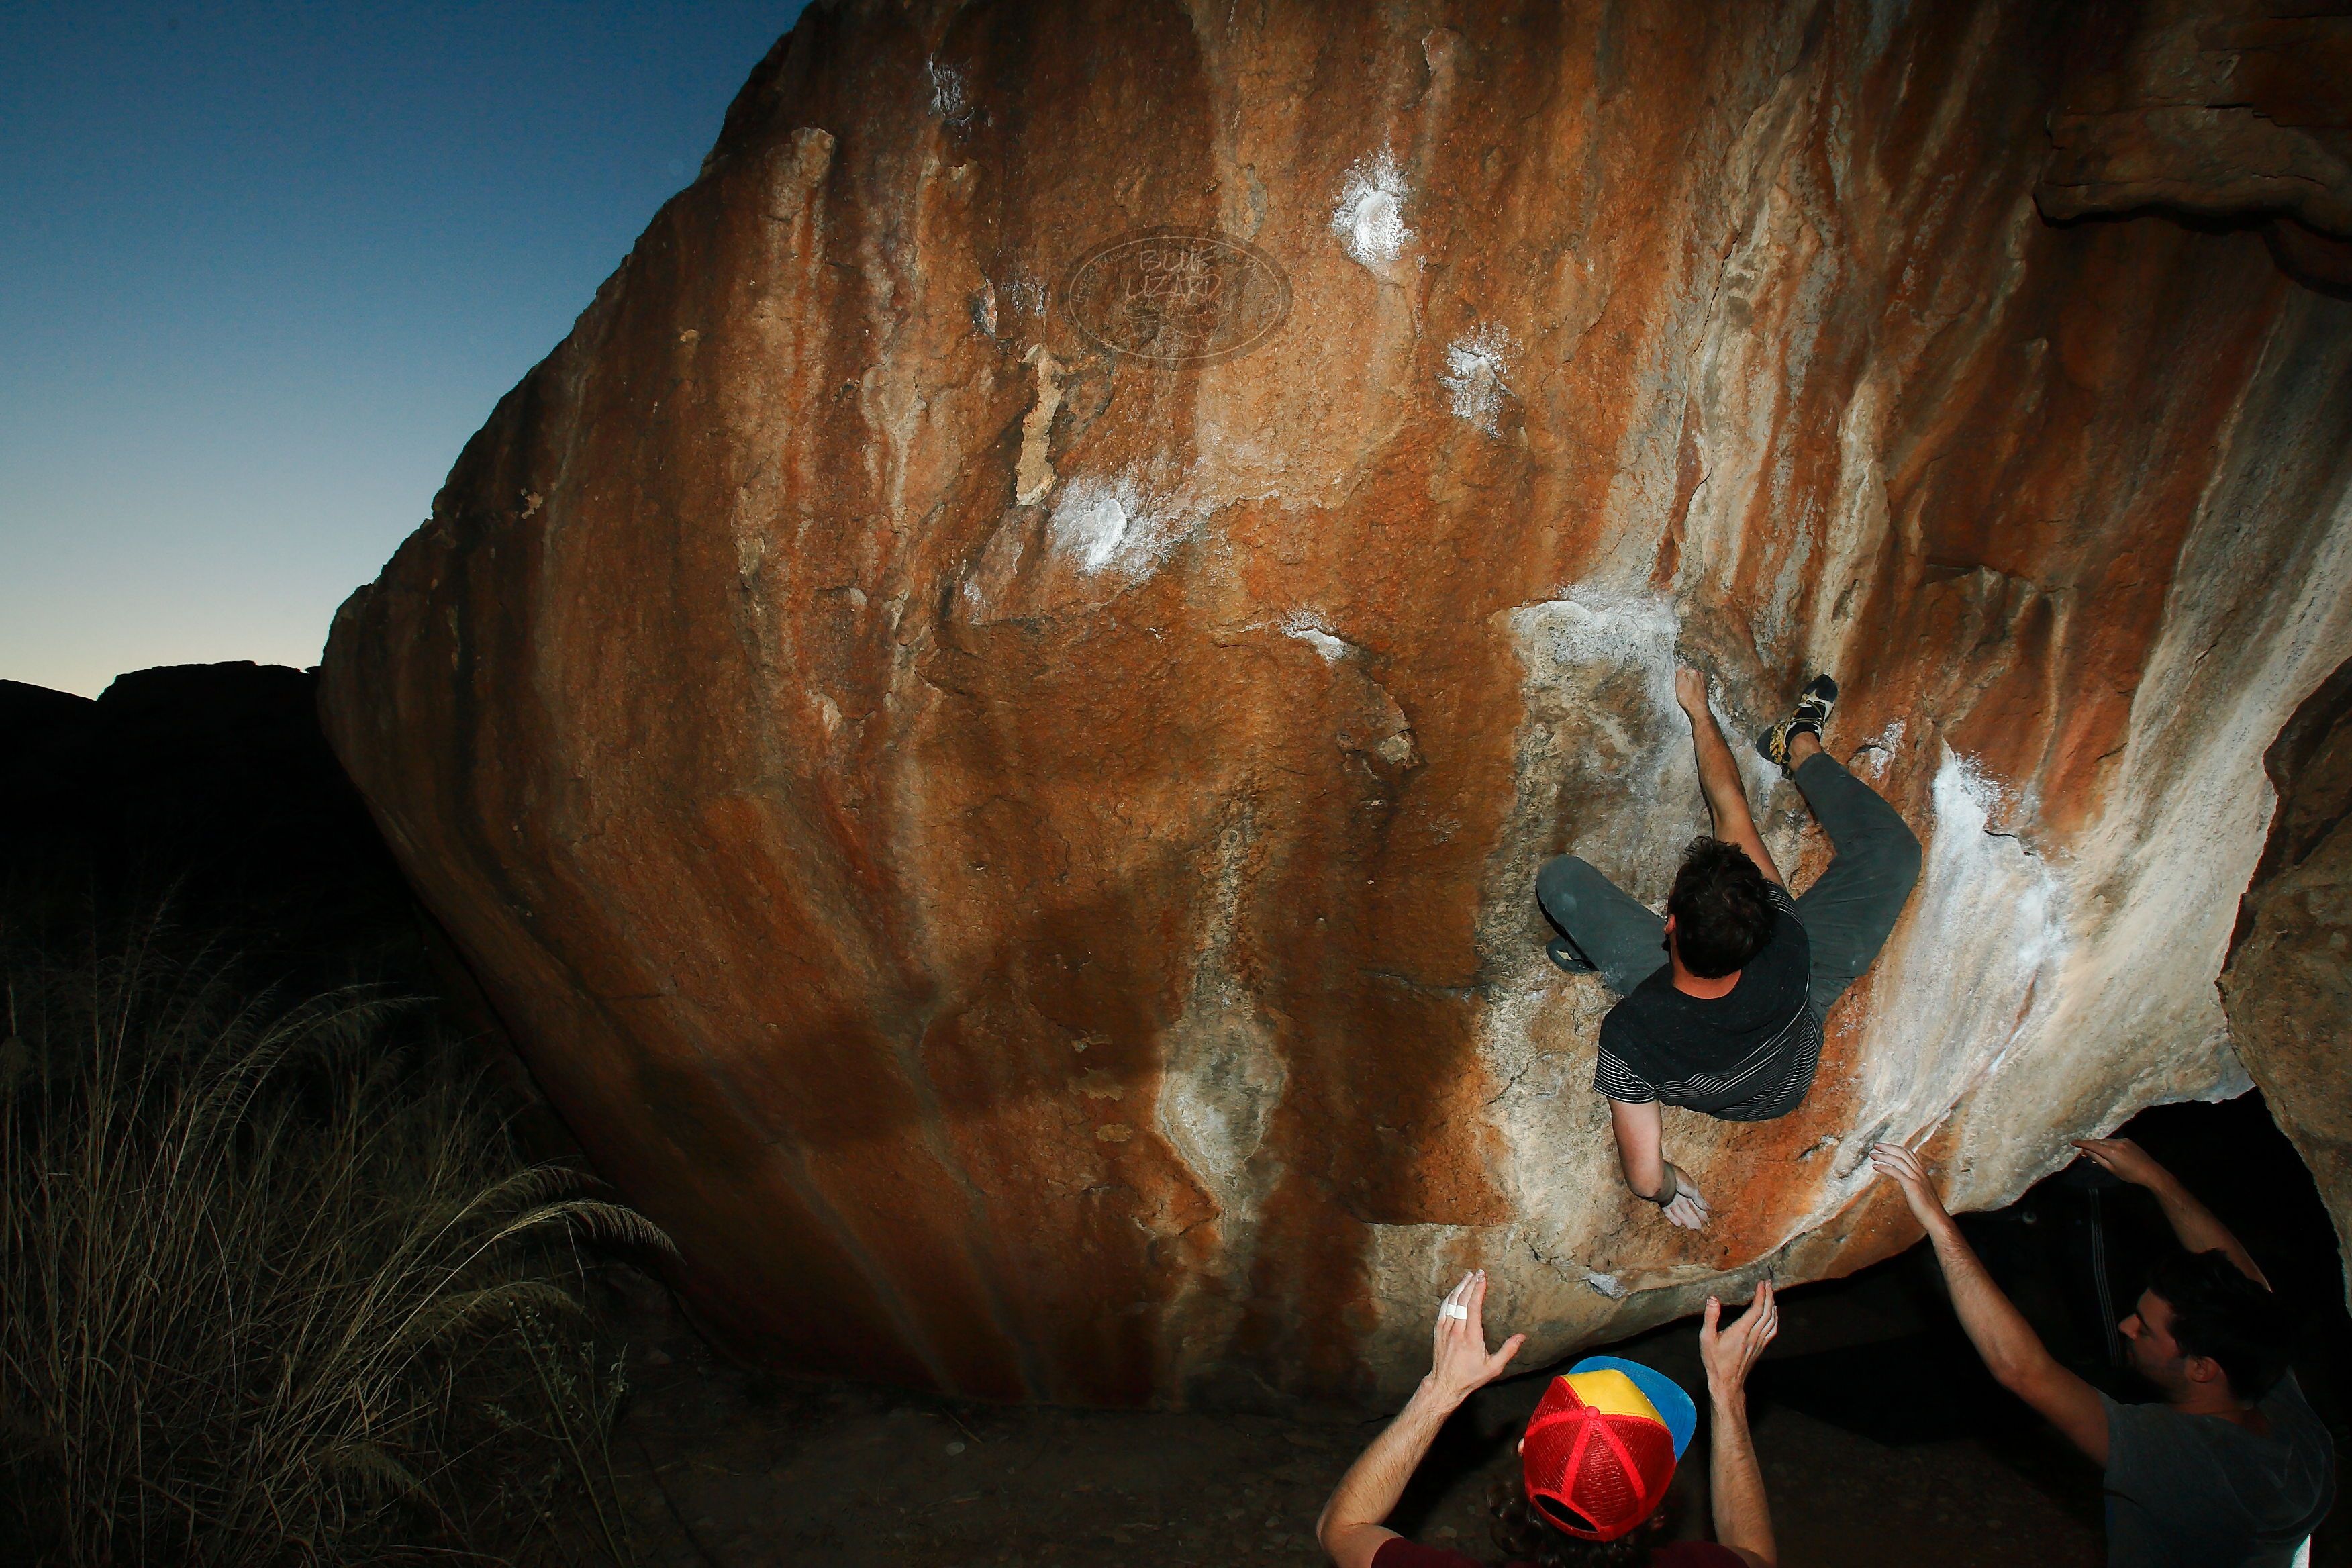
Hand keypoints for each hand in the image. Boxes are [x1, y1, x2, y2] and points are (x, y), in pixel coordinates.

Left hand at [1425, 1271, 1524, 1405]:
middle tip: (1479, 1273)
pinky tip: (1455, 1291)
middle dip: (1471, 1284)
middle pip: (1462, 1300)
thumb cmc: (1470, 1377)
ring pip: (1451, 1302)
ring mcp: (1445, 1329)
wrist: (1445, 1384)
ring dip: (1460, 1287)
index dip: (1478, 1290)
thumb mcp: (1494, 1367)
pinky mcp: (1438, 1330)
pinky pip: (1443, 1308)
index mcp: (1471, 1337)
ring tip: (1468, 1277)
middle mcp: (1456, 1330)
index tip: (1484, 1278)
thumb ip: (1508, 1350)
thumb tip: (1521, 1337)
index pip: (1473, 1306)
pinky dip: (1450, 1297)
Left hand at [1663, 1179, 1711, 1230]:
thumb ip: (1700, 1201)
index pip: (1695, 1202)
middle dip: (1693, 1218)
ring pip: (1678, 1212)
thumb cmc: (1679, 1181)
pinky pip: (1668, 1212)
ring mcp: (1670, 1198)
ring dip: (1685, 1220)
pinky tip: (1679, 1224)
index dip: (1700, 1211)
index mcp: (1687, 1189)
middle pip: (1686, 1209)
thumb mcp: (1693, 1191)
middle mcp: (1678, 1194)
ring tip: (1692, 1228)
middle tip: (1698, 1227)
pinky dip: (1673, 1218)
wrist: (1664, 1178)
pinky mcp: (1662, 1201)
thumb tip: (1709, 1208)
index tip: (1705, 1219)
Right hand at [1674, 666, 1710, 720]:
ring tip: (1685, 693)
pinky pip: (1695, 687)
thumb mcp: (1680, 683)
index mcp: (1694, 672)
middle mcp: (1701, 676)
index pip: (1684, 667)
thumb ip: (1680, 671)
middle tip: (1680, 688)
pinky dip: (1692, 690)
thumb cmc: (1689, 699)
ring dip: (1688, 685)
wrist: (1698, 710)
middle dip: (1684, 679)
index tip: (1677, 681)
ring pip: (1692, 680)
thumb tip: (1680, 665)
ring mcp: (1703, 683)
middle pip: (1688, 674)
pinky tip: (1690, 696)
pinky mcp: (1704, 690)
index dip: (1678, 675)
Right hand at [1699, 1280, 1777, 1400]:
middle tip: (1768, 1283)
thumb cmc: (1715, 1361)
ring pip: (1772, 1321)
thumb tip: (1713, 1299)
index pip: (1757, 1309)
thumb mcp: (1706, 1338)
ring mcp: (1759, 1343)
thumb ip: (1710, 1317)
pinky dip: (1775, 1319)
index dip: (1761, 1294)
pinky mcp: (1760, 1348)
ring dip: (1773, 1305)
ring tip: (1771, 1294)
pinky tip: (1773, 1314)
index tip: (1761, 1283)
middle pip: (1768, 1313)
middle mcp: (1753, 1336)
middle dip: (1769, 1296)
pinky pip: (1773, 1330)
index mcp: (1741, 1331)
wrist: (1727, 1382)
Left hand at [1870, 1141, 1950, 1229]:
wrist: (1935, 1218)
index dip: (1897, 1148)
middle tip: (1876, 1145)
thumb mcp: (1921, 1191)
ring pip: (1898, 1161)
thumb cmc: (1927, 1208)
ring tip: (1872, 1155)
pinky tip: (1875, 1166)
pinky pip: (1896, 1172)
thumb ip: (1914, 1183)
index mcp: (1922, 1173)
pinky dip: (1884, 1167)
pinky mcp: (1912, 1186)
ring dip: (1884, 1156)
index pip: (1909, 1154)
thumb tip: (1905, 1181)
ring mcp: (1917, 1178)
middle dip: (1888, 1147)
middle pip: (1903, 1153)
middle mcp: (1920, 1173)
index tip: (1885, 1146)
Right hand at [2071, 1137, 2171, 1191]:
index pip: (2092, 1145)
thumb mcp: (2112, 1169)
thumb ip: (2098, 1159)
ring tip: (2095, 1154)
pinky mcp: (2128, 1141)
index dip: (2081, 1143)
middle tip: (2083, 1152)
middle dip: (2090, 1145)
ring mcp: (2123, 1141)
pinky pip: (2113, 1141)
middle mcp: (2116, 1143)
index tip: (2072, 1143)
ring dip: (2099, 1146)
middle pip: (2098, 1142)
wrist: (2151, 1172)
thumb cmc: (2130, 1174)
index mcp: (2111, 1152)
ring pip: (2105, 1141)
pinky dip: (2107, 1145)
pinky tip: (2107, 1152)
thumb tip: (2086, 1152)